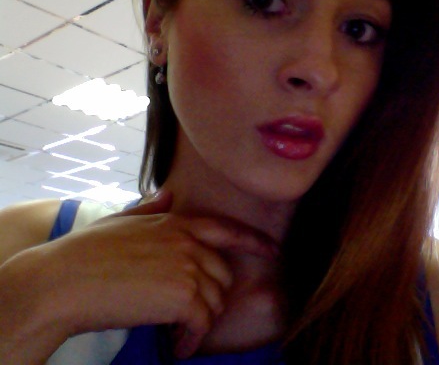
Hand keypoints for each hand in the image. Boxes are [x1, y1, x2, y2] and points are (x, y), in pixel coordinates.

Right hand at [0, 191, 278, 361]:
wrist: (63, 281)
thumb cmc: (84, 253)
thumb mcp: (119, 221)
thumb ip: (149, 209)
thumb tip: (167, 194)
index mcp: (175, 222)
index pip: (226, 229)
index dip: (254, 240)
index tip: (273, 249)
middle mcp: (187, 242)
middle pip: (222, 272)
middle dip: (210, 296)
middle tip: (190, 314)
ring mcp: (187, 267)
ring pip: (215, 299)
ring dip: (200, 322)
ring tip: (179, 333)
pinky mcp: (182, 296)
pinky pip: (202, 322)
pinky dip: (193, 339)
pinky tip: (178, 347)